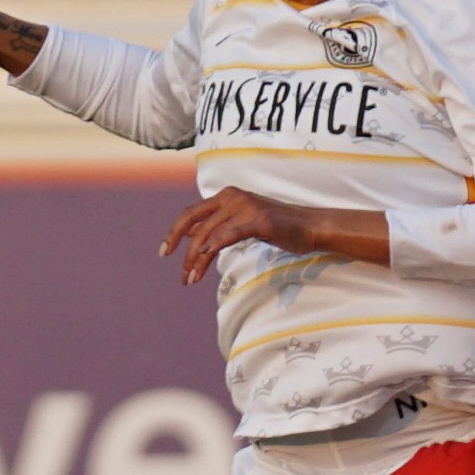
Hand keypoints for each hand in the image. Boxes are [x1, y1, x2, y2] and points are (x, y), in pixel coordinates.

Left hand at [163, 187, 351, 280]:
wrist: (310, 226)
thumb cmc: (277, 226)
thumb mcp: (241, 222)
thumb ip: (216, 224)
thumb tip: (190, 232)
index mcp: (226, 196)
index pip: (190, 213)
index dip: (173, 232)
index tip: (164, 251)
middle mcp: (232, 197)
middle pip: (192, 221)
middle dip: (178, 245)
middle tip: (174, 268)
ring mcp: (244, 206)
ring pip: (208, 233)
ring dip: (196, 259)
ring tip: (191, 279)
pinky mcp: (257, 220)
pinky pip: (227, 235)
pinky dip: (212, 248)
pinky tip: (203, 261)